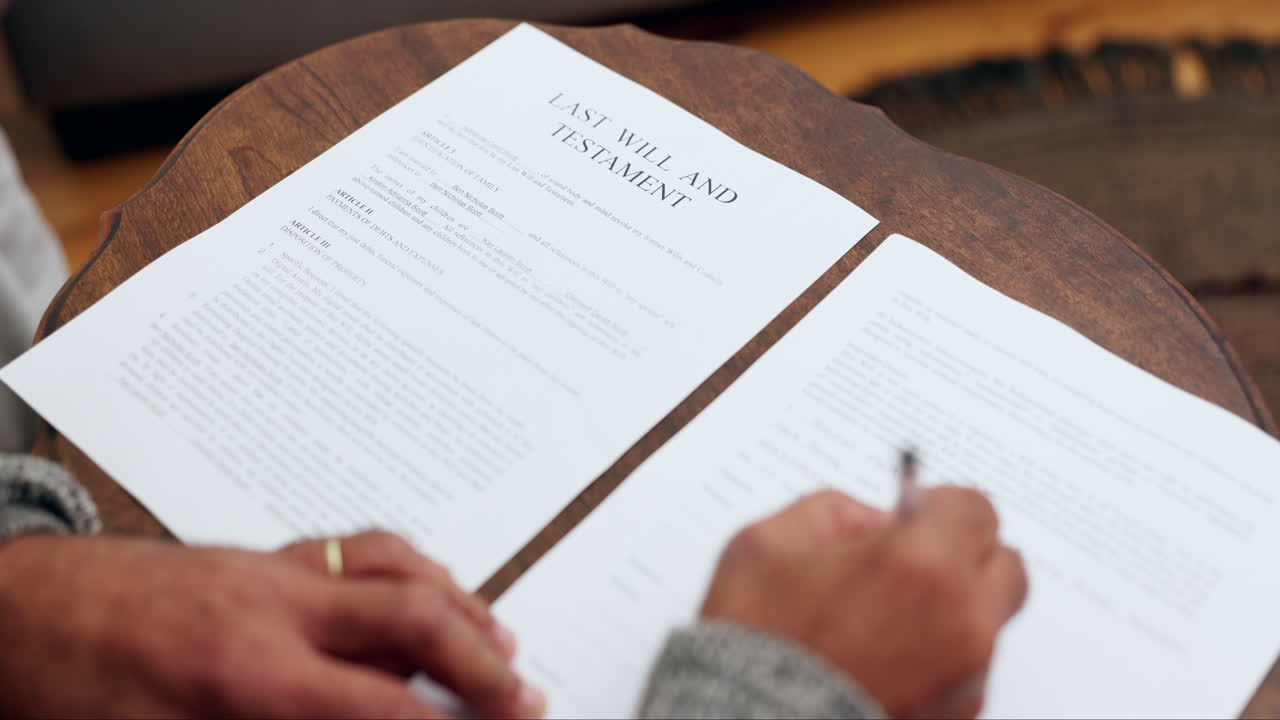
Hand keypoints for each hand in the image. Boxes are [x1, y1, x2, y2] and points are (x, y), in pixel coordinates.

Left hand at [0, 530, 544, 718]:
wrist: (12, 610)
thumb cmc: (66, 687)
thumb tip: (362, 719)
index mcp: (249, 674)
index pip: (386, 706)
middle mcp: (274, 606)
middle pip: (413, 616)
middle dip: (482, 659)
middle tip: (523, 692)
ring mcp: (270, 570)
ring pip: (394, 565)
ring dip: (458, 600)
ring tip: (498, 634)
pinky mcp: (258, 555)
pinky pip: (357, 546)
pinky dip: (409, 566)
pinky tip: (423, 584)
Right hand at [700, 487, 1026, 718]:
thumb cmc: (756, 644)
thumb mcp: (766, 545)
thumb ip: (831, 512)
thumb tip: (872, 521)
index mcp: (923, 564)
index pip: (976, 510)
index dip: (939, 506)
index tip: (912, 515)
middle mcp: (962, 623)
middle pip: (1004, 567)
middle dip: (964, 556)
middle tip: (912, 563)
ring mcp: (965, 679)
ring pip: (986, 625)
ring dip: (952, 611)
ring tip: (886, 621)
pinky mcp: (956, 719)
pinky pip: (966, 673)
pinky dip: (939, 660)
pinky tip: (885, 661)